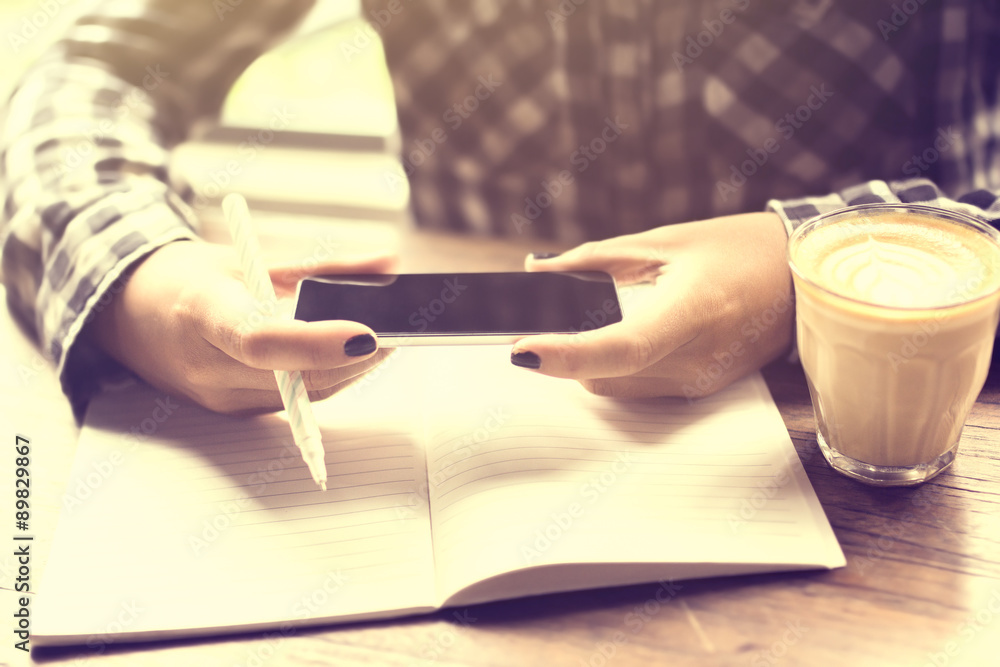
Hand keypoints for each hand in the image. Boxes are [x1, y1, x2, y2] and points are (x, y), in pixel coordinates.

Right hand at [84, 240, 395, 412]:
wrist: (126, 315)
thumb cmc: (187, 278)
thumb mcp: (249, 257)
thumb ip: (324, 265)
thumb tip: (388, 264)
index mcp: (202, 312)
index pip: (261, 339)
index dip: (317, 342)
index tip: (367, 333)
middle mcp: (207, 366)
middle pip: (297, 376)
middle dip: (356, 357)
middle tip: (400, 330)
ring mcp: (219, 397)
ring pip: (306, 395)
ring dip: (352, 370)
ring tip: (387, 337)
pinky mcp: (233, 411)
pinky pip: (295, 401)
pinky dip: (329, 377)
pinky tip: (352, 354)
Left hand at [513, 213, 794, 398]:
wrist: (802, 276)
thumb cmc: (737, 249)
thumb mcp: (662, 241)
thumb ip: (593, 261)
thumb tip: (535, 272)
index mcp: (695, 310)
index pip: (620, 347)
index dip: (566, 354)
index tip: (520, 349)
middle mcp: (699, 358)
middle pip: (604, 375)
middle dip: (564, 352)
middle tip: (531, 321)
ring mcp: (702, 381)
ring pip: (615, 387)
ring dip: (587, 361)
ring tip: (582, 321)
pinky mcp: (701, 390)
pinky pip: (637, 388)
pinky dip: (613, 366)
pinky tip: (618, 333)